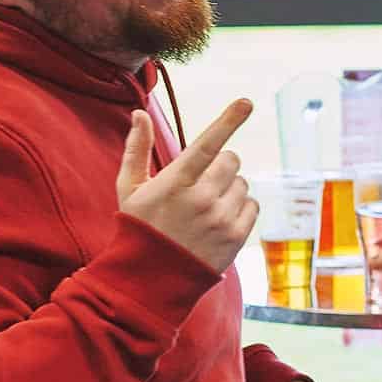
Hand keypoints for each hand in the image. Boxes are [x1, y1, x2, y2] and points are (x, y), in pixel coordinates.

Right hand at [116, 100, 256, 273]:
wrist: (151, 279)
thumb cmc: (139, 228)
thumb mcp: (129, 189)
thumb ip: (136, 149)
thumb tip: (140, 114)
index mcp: (174, 182)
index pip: (206, 144)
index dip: (228, 121)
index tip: (246, 102)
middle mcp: (201, 199)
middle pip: (231, 160)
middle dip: (219, 166)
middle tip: (201, 184)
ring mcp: (220, 219)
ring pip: (242, 183)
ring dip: (228, 189)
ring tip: (206, 208)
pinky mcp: (236, 237)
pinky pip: (252, 205)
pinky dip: (240, 208)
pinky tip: (219, 221)